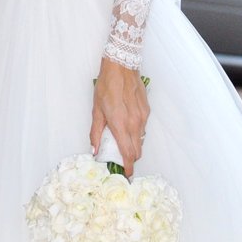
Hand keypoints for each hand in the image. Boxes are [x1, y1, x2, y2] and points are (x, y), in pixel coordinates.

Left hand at [90, 57, 149, 176]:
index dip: (128, 167)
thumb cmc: (106, 87)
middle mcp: (135, 123)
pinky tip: (127, 125)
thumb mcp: (96, 110)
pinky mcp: (147, 111)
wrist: (121, 67)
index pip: (128, 153)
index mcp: (120, 125)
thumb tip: (94, 149)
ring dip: (133, 145)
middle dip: (130, 158)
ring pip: (140, 140)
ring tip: (121, 140)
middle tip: (120, 158)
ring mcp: (143, 117)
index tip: (127, 174)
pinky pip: (142, 128)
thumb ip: (95, 132)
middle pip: (137, 150)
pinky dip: (136, 132)